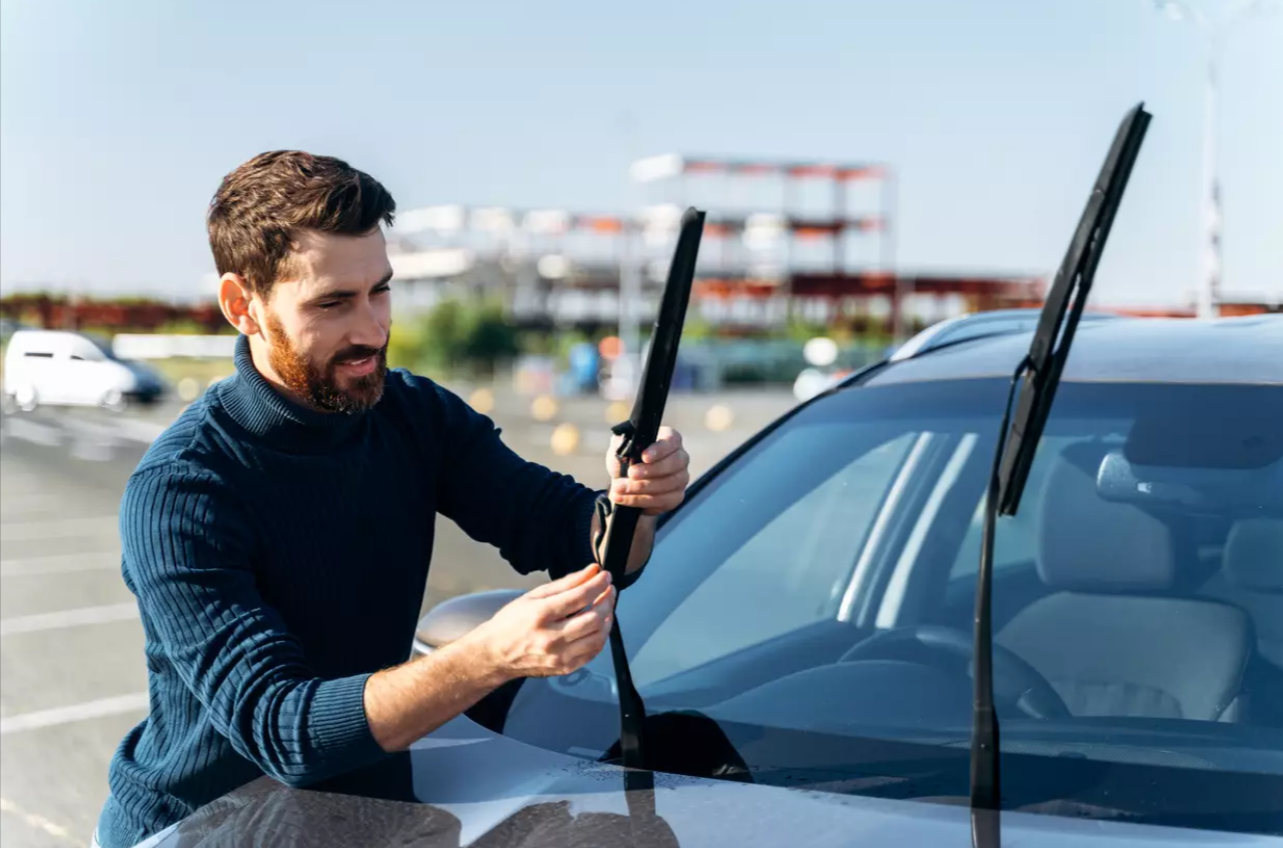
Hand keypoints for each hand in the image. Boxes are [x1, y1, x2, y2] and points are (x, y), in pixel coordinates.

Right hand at [465, 564, 615, 681]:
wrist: (495, 654)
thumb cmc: (511, 622)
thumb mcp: (534, 596)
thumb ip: (566, 583)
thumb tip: (592, 571)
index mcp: (541, 615)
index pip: (580, 597)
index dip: (598, 584)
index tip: (606, 576)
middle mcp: (551, 638)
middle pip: (593, 618)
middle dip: (607, 600)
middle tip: (609, 590)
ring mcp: (559, 656)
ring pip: (598, 637)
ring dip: (608, 618)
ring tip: (605, 606)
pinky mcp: (565, 668)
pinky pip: (593, 652)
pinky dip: (601, 636)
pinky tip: (599, 625)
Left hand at [606, 426, 689, 515]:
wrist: (624, 483)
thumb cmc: (626, 461)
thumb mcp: (620, 448)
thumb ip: (622, 443)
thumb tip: (624, 447)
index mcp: (670, 440)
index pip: (673, 440)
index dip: (660, 449)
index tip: (644, 457)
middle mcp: (680, 458)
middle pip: (675, 463)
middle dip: (650, 470)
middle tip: (631, 474)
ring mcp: (681, 478)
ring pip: (668, 483)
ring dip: (642, 487)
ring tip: (620, 488)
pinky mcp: (676, 497)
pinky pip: (662, 500)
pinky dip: (640, 500)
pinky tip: (624, 498)